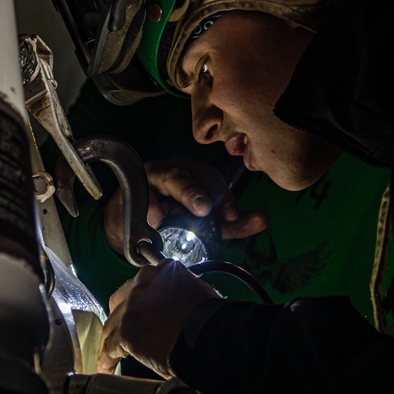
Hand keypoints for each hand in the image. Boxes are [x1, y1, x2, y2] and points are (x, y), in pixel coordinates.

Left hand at [96, 258, 220, 377]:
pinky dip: (108, 358)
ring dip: (111, 340)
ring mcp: (133, 305)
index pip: (141, 286)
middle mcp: (144, 281)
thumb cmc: (214, 322)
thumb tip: (171, 315)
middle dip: (120, 318)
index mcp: (163, 270)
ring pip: (113, 325)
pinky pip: (110, 347)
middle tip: (122, 335)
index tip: (139, 316)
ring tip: (109, 356)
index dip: (138, 304)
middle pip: (121, 302)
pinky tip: (108, 368)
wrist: (216, 338)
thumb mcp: (196, 294)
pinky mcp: (128, 330)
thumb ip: (177, 297)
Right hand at [102, 156, 266, 256]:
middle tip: (207, 211)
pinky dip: (151, 207)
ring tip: (193, 210)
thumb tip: (261, 220)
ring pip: (169, 177)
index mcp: (194, 173)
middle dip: (200, 192)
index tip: (232, 216)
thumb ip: (231, 224)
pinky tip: (156, 220)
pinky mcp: (133, 186)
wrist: (131, 224)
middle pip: (190, 173)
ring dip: (182, 192)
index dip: (223, 196)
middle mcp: (175, 169)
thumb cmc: (171, 217)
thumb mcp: (204, 224)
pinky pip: (143, 194)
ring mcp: (153, 176)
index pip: (212, 178)